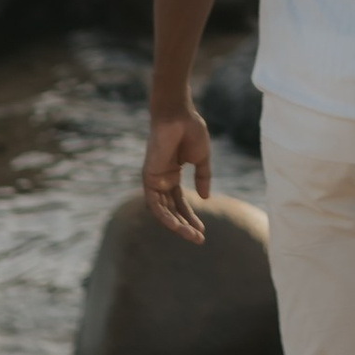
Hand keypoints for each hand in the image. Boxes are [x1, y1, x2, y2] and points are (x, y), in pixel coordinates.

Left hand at [143, 108, 211, 240]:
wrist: (179, 115)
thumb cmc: (190, 131)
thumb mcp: (202, 159)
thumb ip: (203, 178)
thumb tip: (205, 198)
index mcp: (173, 175)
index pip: (180, 203)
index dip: (191, 217)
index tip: (203, 230)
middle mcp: (162, 180)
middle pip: (172, 209)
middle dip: (186, 225)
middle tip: (199, 239)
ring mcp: (155, 179)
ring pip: (163, 211)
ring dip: (177, 225)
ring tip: (192, 236)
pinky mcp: (148, 177)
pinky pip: (154, 203)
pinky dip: (164, 216)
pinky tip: (177, 226)